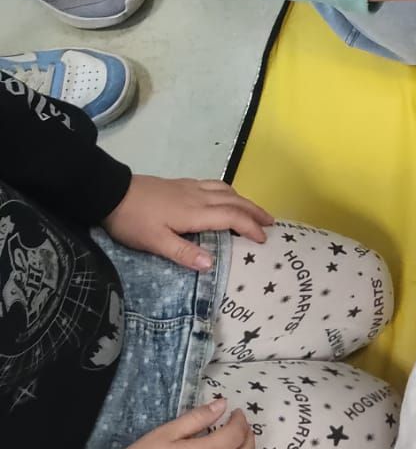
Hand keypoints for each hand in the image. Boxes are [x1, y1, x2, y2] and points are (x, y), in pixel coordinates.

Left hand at [103, 177, 272, 272]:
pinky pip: (214, 185)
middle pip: (235, 200)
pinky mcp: (181, 184)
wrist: (111, 193)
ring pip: (226, 190)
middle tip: (271, 222)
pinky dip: (229, 191)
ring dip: (244, 200)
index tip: (263, 240)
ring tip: (253, 210)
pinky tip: (225, 196)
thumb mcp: (155, 242)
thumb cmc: (133, 221)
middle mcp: (198, 197)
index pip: (232, 217)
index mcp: (195, 212)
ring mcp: (190, 187)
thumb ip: (183, 252)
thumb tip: (212, 264)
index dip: (250, 227)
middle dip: (255, 211)